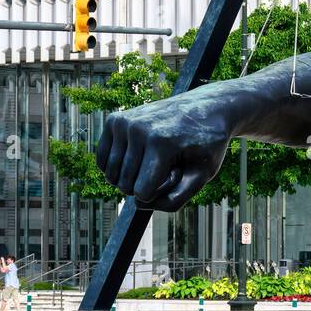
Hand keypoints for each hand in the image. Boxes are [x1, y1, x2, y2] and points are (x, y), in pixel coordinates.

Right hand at [95, 93, 234, 211]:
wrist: (207, 106)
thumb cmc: (207, 144)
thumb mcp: (203, 175)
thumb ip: (175, 200)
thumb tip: (138, 204)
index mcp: (161, 142)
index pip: (142, 193)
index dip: (161, 190)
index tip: (179, 170)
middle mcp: (138, 129)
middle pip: (126, 186)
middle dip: (148, 182)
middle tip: (171, 160)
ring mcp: (124, 122)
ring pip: (112, 176)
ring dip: (135, 175)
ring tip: (158, 155)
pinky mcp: (114, 120)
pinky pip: (102, 161)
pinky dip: (119, 167)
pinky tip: (140, 154)